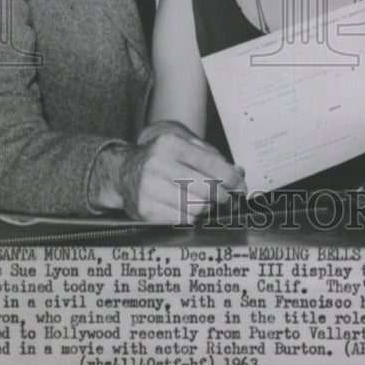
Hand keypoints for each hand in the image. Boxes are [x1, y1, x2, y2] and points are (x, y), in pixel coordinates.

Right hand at [91, 122, 245, 223]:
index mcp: (170, 144)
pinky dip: (193, 217)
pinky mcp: (145, 210)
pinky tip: (190, 210)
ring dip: (208, 208)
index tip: (241, 186)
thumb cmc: (161, 159)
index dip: (232, 178)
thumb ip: (213, 158)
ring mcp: (149, 188)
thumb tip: (239, 173)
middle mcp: (158, 164)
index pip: (212, 164)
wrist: (122, 173)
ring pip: (198, 207)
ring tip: (207, 203)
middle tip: (230, 199)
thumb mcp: (183, 147)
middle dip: (224, 196)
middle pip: (208, 189)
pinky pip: (183, 220)